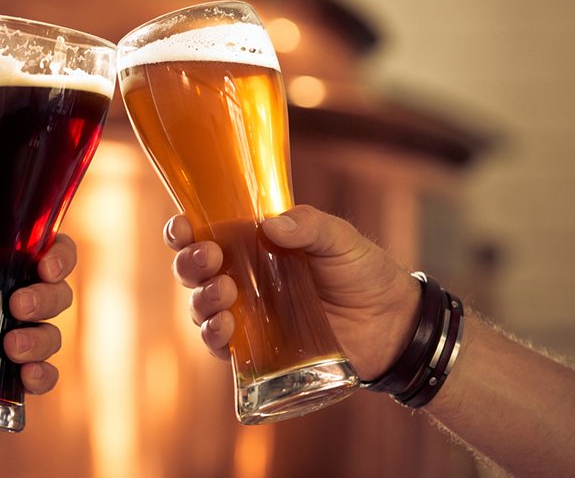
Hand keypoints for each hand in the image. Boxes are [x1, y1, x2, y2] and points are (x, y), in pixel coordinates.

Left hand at [0, 210, 72, 406]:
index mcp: (7, 262)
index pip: (53, 251)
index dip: (61, 257)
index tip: (46, 267)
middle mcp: (19, 295)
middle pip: (58, 295)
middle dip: (46, 300)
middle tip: (18, 305)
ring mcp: (15, 334)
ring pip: (51, 336)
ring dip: (40, 341)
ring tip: (12, 346)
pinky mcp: (6, 371)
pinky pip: (41, 376)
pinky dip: (41, 377)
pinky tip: (27, 376)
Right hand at [165, 204, 420, 379]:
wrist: (391, 324)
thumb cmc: (362, 272)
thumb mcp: (340, 239)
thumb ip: (309, 226)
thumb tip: (270, 224)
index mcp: (252, 243)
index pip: (204, 232)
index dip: (183, 230)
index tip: (184, 227)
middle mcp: (241, 278)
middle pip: (192, 270)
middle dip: (190, 263)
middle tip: (211, 258)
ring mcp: (246, 315)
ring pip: (199, 307)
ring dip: (201, 299)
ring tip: (225, 294)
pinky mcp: (256, 349)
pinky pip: (220, 346)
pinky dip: (213, 337)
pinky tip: (224, 329)